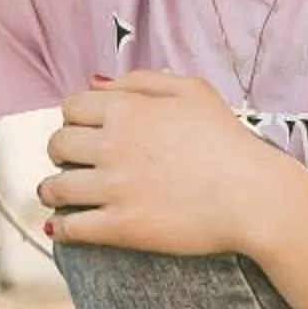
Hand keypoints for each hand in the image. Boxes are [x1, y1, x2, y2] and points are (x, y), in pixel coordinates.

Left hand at [40, 73, 298, 254]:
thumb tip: (95, 81)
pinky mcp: (123, 228)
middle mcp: (113, 145)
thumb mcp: (192, 90)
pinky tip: (65, 228)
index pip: (70, 107)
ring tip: (57, 195)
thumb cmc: (228, 141)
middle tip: (70, 161)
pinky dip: (62, 228)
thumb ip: (141, 79)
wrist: (254, 197)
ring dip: (52, 190)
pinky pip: (72, 229)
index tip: (81, 131)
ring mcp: (116, 188)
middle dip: (60, 152)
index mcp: (128, 109)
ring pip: (56, 187)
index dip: (73, 119)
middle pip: (57, 144)